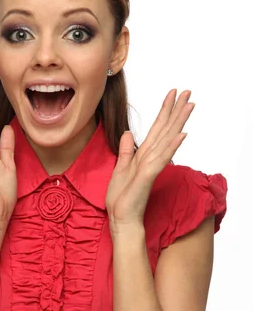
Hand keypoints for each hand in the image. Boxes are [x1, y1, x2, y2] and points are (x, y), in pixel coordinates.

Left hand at [105, 89, 194, 228]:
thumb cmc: (122, 197)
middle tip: (188, 92)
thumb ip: (126, 151)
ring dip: (178, 122)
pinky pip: (161, 158)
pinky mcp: (148, 176)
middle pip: (166, 129)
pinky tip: (181, 135)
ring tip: (190, 105)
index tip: (172, 94)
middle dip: (177, 110)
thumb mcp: (120, 168)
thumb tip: (127, 134)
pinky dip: (171, 146)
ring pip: (167, 139)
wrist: (121, 218)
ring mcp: (151, 166)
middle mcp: (151, 158)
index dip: (165, 111)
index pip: (157, 129)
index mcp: (144, 155)